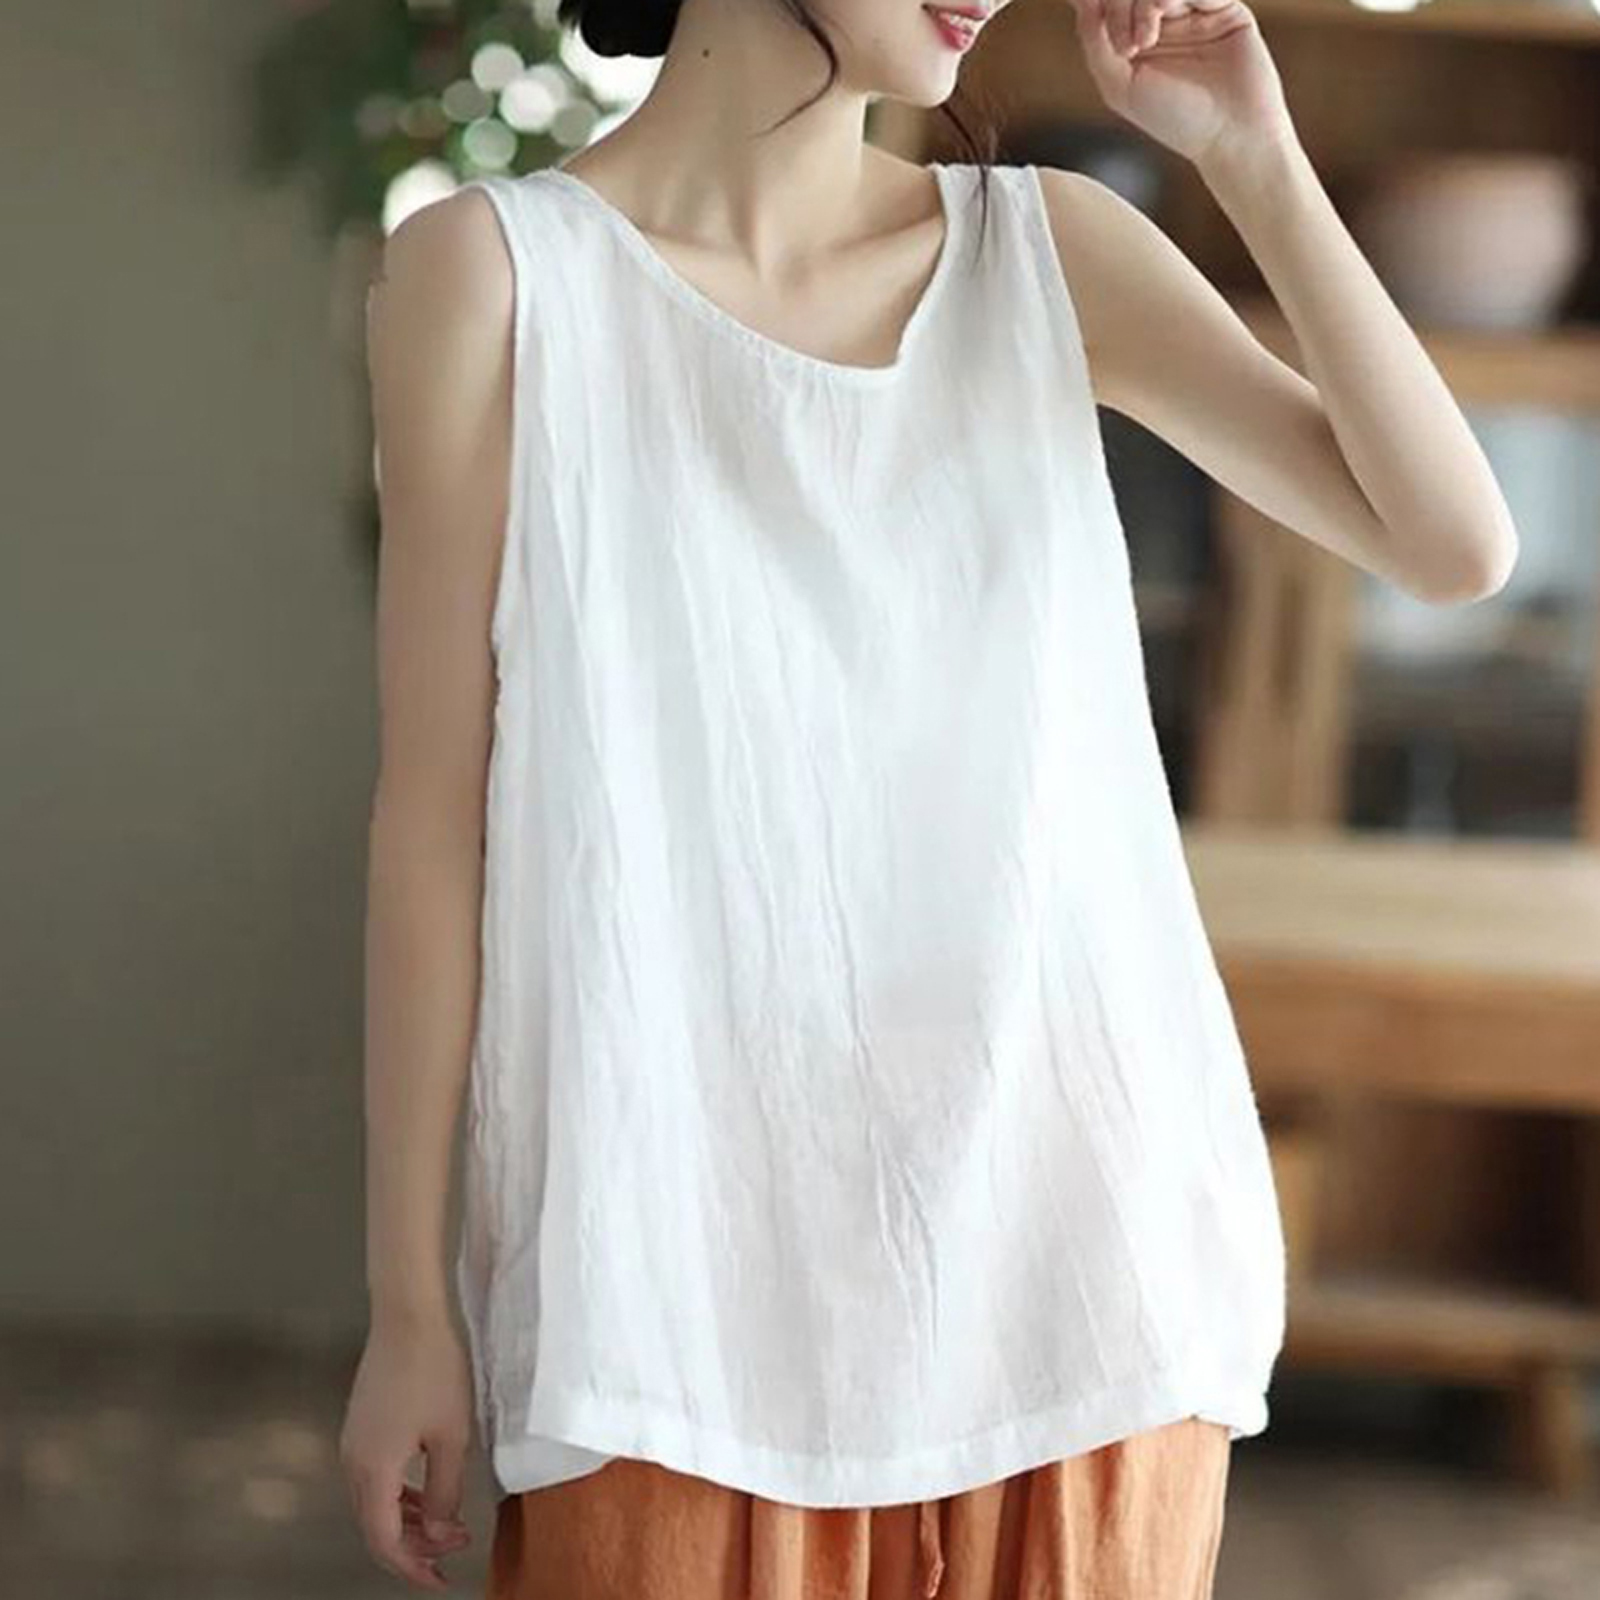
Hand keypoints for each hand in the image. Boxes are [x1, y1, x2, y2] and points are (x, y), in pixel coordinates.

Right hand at [339, 1312, 474, 1590]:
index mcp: (372, 1470)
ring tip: (448, 1527)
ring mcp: (353, 1442)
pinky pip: (376, 1477)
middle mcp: (353, 1462)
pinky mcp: (361, 1424)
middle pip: (376, 1526)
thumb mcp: (452, 1436)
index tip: (441, 1580)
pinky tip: (427, 1494)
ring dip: (409, 1521)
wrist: (409, 1313)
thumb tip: (442, 1534)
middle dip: (414, 1547)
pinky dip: (400, 1494)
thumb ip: (446, 1493)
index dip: (413, 1567)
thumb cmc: (435, 1368)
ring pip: (375, 1502)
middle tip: (452, 1554)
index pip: (385, 1541)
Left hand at [1064, 0, 1294, 169]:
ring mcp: (1192, 13)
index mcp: (1134, 41)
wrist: (1230, 132)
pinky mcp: (1224, 6)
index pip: (1106, 2)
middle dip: (1118, 7)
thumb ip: (1094, 41)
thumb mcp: (1119, 86)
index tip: (1086, 5)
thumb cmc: (1174, 119)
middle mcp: (1162, 24)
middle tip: (1125, 46)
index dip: (1094, 1)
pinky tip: (1164, 13)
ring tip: (1143, 40)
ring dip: (1142, 3)